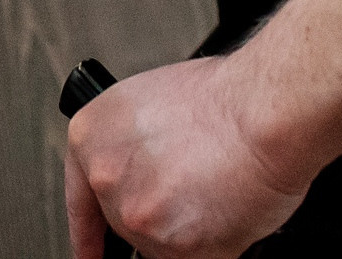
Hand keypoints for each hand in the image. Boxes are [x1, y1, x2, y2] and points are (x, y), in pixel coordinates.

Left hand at [64, 57, 307, 258]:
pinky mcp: (175, 248)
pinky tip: (224, 206)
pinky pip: (190, 257)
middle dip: (156, 212)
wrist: (262, 114)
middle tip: (187, 188)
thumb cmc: (220, 99)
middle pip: (124, 220)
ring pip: (159, 242)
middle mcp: (105, 179)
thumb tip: (139, 170)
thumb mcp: (149, 105)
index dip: (88, 231)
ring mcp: (138, 216)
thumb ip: (130, 147)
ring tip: (212, 188)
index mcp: (89, 138)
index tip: (91, 250)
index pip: (79, 200)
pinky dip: (210, 243)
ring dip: (184, 228)